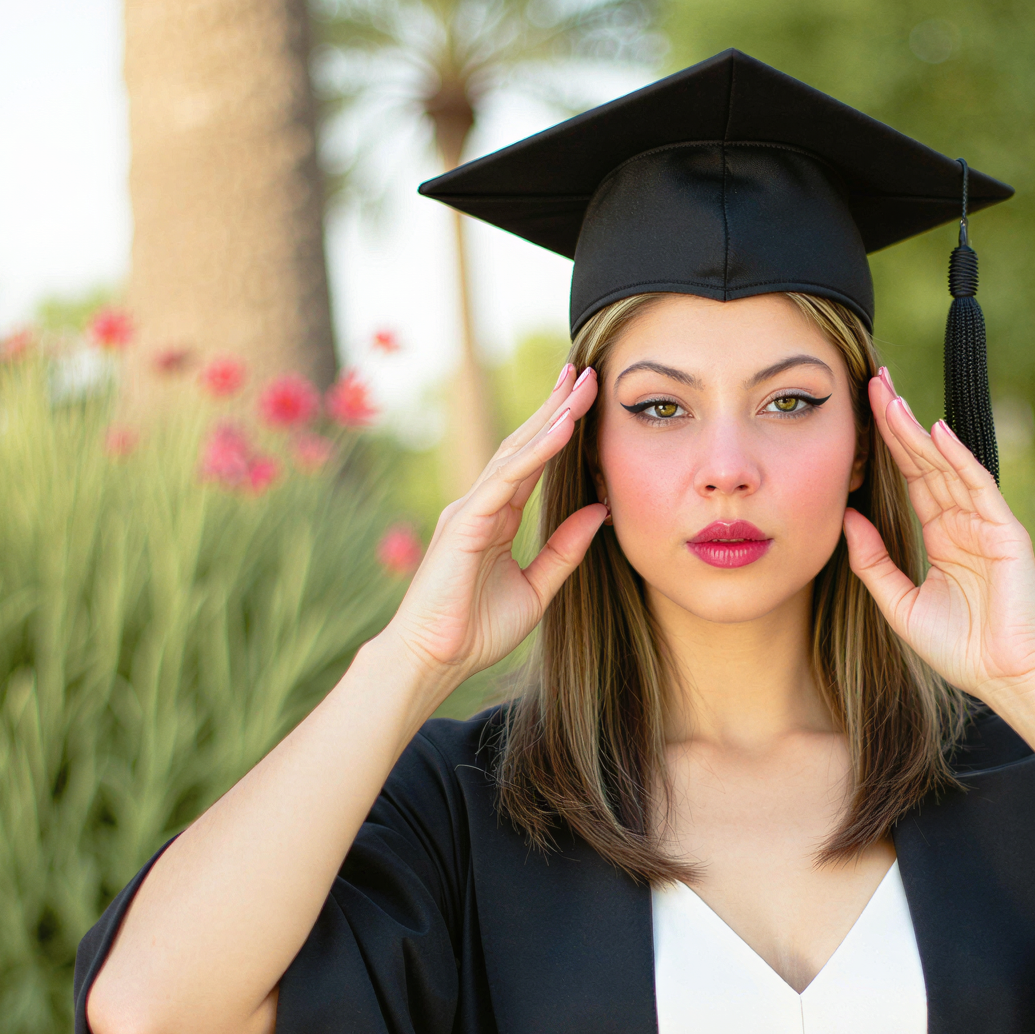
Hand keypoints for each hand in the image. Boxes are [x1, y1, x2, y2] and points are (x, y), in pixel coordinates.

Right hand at [375, 364, 606, 691]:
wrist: (435, 662)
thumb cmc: (476, 631)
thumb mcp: (537, 588)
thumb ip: (565, 550)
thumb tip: (599, 510)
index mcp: (495, 517)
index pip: (532, 462)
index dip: (558, 428)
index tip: (584, 397)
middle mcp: (480, 505)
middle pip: (523, 445)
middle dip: (554, 407)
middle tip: (584, 371)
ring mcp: (468, 511)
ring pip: (514, 453)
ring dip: (549, 418)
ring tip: (579, 386)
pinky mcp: (464, 525)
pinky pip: (505, 481)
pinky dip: (535, 454)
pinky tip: (561, 430)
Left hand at [841, 366, 1034, 712]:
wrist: (1007, 680)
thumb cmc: (961, 651)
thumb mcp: (900, 604)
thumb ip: (874, 561)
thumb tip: (847, 516)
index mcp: (942, 538)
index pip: (910, 481)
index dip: (888, 446)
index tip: (864, 410)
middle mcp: (964, 524)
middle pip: (925, 463)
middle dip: (899, 423)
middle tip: (873, 381)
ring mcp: (987, 525)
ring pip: (948, 467)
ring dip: (919, 432)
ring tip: (891, 397)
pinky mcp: (1006, 533)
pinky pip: (979, 488)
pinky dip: (959, 460)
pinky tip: (936, 434)